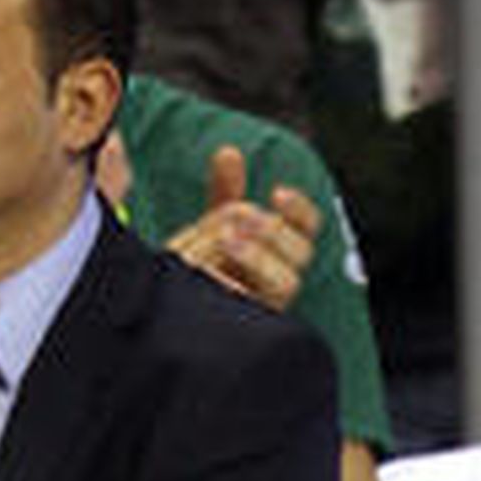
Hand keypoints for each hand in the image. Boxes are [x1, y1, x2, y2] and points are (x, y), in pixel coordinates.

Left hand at [165, 145, 320, 312]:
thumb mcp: (210, 226)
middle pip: (301, 251)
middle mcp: (279, 278)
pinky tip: (211, 277)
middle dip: (273, 230)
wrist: (173, 312)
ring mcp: (268, 304)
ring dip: (259, 257)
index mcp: (277, 251)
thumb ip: (223, 193)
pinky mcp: (251, 328)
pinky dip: (235, 291)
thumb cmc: (202, 266)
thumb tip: (229, 152)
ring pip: (287, 281)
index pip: (307, 227)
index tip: (277, 192)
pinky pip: (257, 313)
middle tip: (239, 221)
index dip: (299, 209)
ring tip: (226, 242)